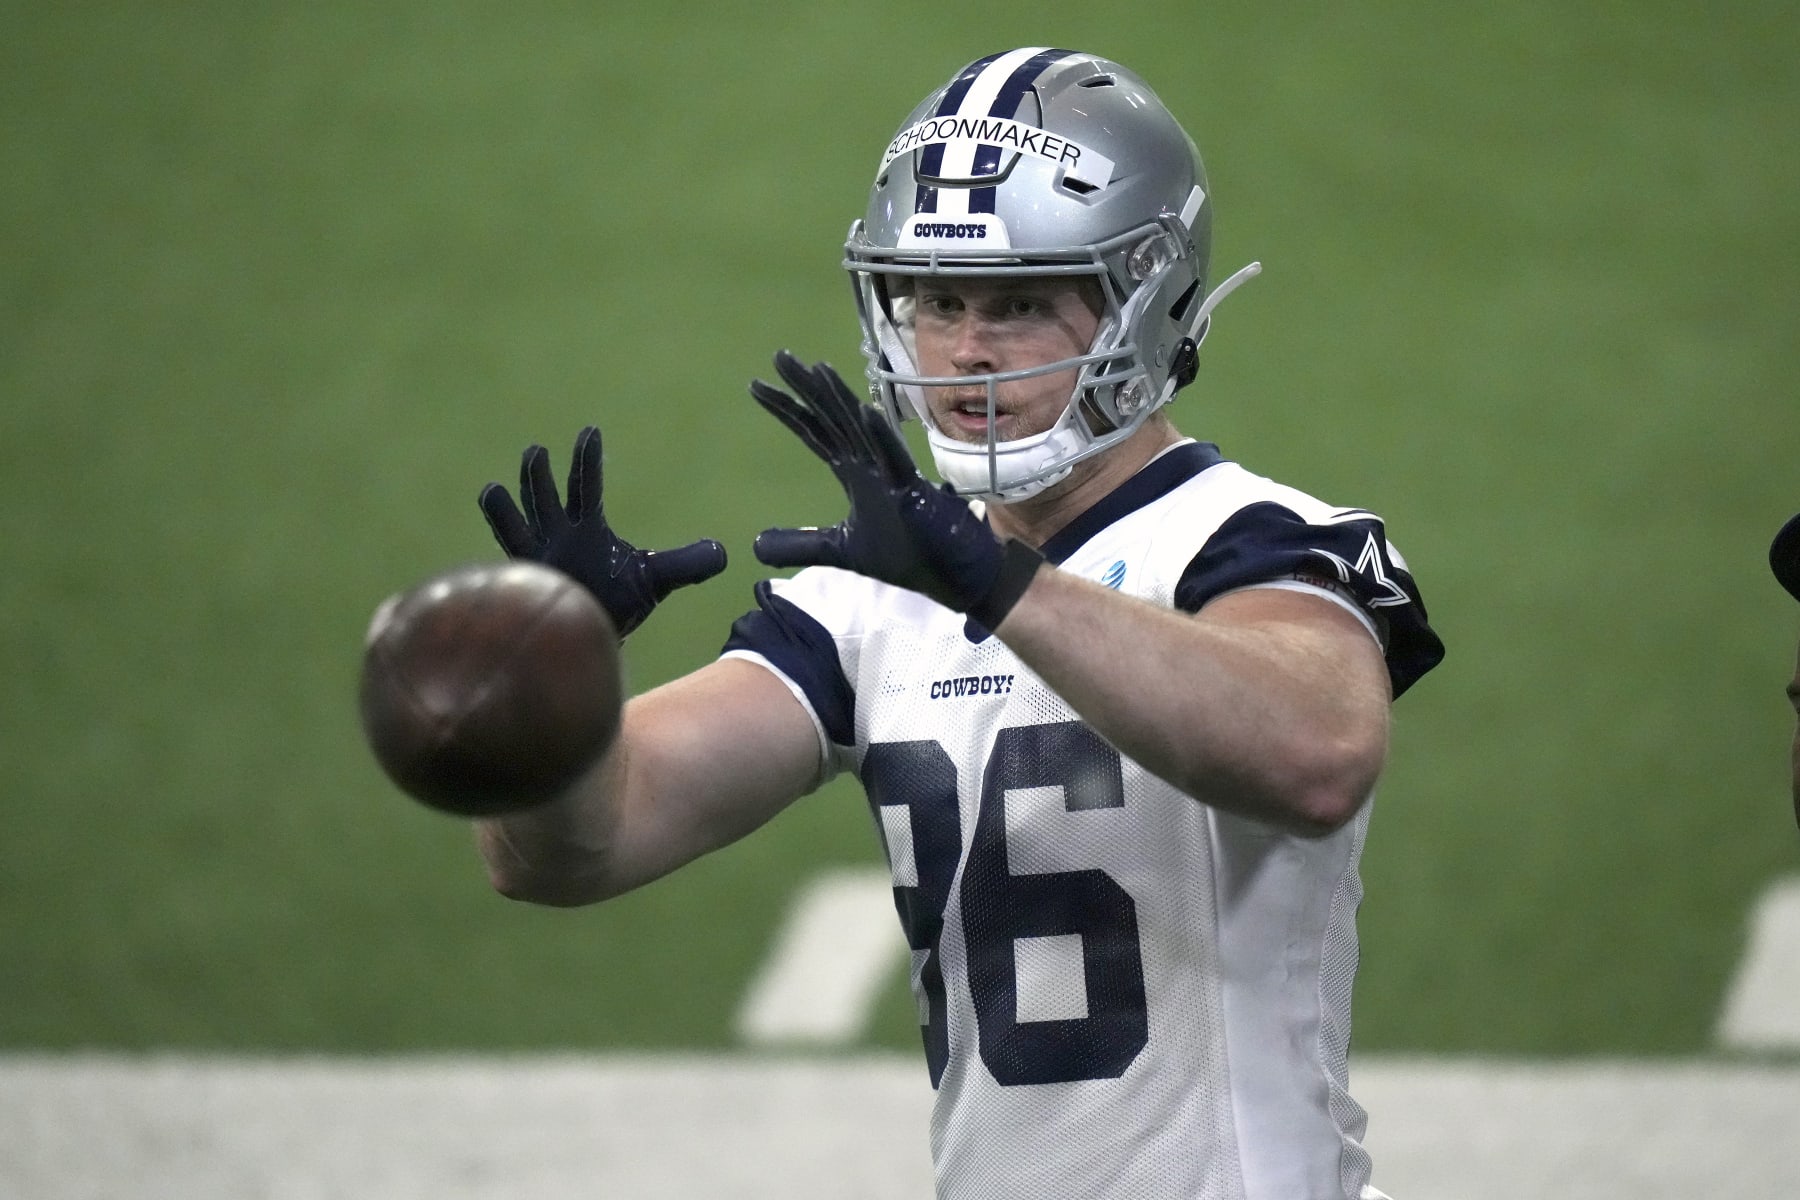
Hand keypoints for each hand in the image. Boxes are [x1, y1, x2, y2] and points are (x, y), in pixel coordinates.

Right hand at [478, 426, 726, 636]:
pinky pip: (508, 570)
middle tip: (537, 451)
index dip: (587, 461)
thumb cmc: (620, 602)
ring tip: (491, 490)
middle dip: (540, 477)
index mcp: (586, 529)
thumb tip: (725, 554)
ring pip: (516, 528)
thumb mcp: (656, 578)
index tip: (590, 432)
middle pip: (544, 499)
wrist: (599, 639)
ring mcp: (539, 560)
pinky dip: (499, 563)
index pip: (585, 487)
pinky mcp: (528, 587)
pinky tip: (481, 556)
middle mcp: (557, 537)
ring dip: (506, 510)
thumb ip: (686, 563)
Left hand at [749, 351, 1041, 628]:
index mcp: (854, 471)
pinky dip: (880, 435)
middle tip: (779, 356)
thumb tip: (754, 547)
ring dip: (841, 399)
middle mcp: (870, 463)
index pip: (815, 431)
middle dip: (806, 388)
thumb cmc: (905, 555)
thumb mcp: (840, 550)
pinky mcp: (913, 491)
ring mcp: (892, 473)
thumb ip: (802, 544)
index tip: (757, 386)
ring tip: (817, 369)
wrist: (950, 576)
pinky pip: (894, 459)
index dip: (787, 409)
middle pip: (833, 418)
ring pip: (862, 428)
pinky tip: (864, 411)